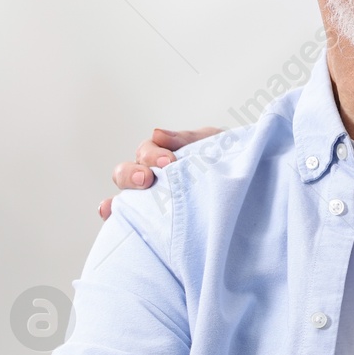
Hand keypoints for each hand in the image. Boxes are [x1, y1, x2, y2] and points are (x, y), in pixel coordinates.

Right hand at [97, 126, 222, 219]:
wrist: (244, 187)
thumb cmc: (224, 163)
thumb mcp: (212, 144)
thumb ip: (187, 139)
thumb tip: (157, 134)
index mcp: (163, 158)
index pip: (147, 152)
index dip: (153, 155)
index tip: (169, 162)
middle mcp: (151, 177)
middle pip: (127, 172)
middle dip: (132, 174)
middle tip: (147, 179)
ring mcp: (148, 199)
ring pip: (124, 194)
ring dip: (124, 194)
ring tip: (126, 199)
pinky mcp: (151, 220)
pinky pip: (127, 216)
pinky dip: (113, 213)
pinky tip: (109, 213)